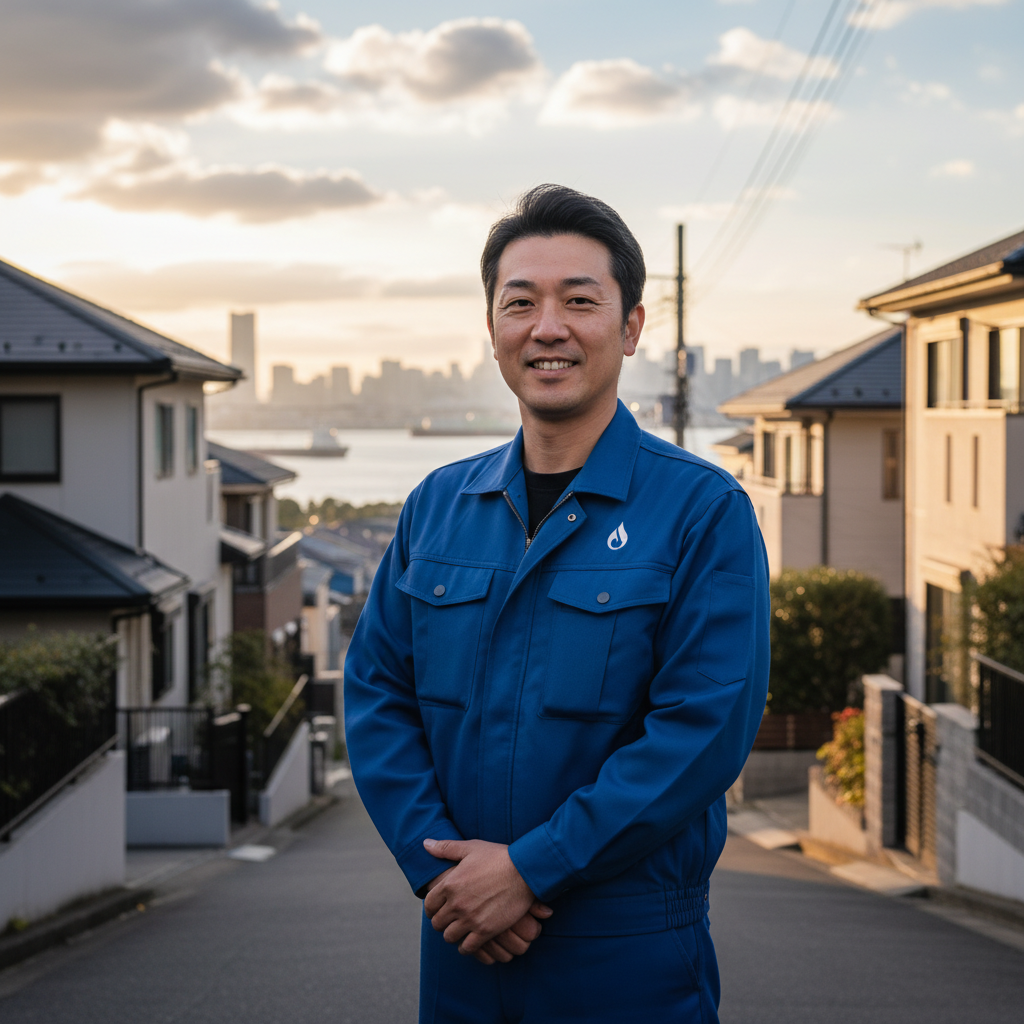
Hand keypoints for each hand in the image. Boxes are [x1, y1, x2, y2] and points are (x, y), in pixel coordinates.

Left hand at [422, 838, 552, 957]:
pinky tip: (471, 941)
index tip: (438, 909)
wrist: (524, 870)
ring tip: (459, 930)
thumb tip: (425, 843)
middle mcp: (456, 903)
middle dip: (441, 922)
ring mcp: (470, 919)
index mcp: (450, 884)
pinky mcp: (485, 931)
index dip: (432, 908)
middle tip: (450, 920)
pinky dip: (466, 947)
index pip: (429, 904)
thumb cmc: (498, 856)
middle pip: (437, 923)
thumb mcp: (471, 848)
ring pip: (449, 937)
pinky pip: (467, 947)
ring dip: (453, 934)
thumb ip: (445, 848)